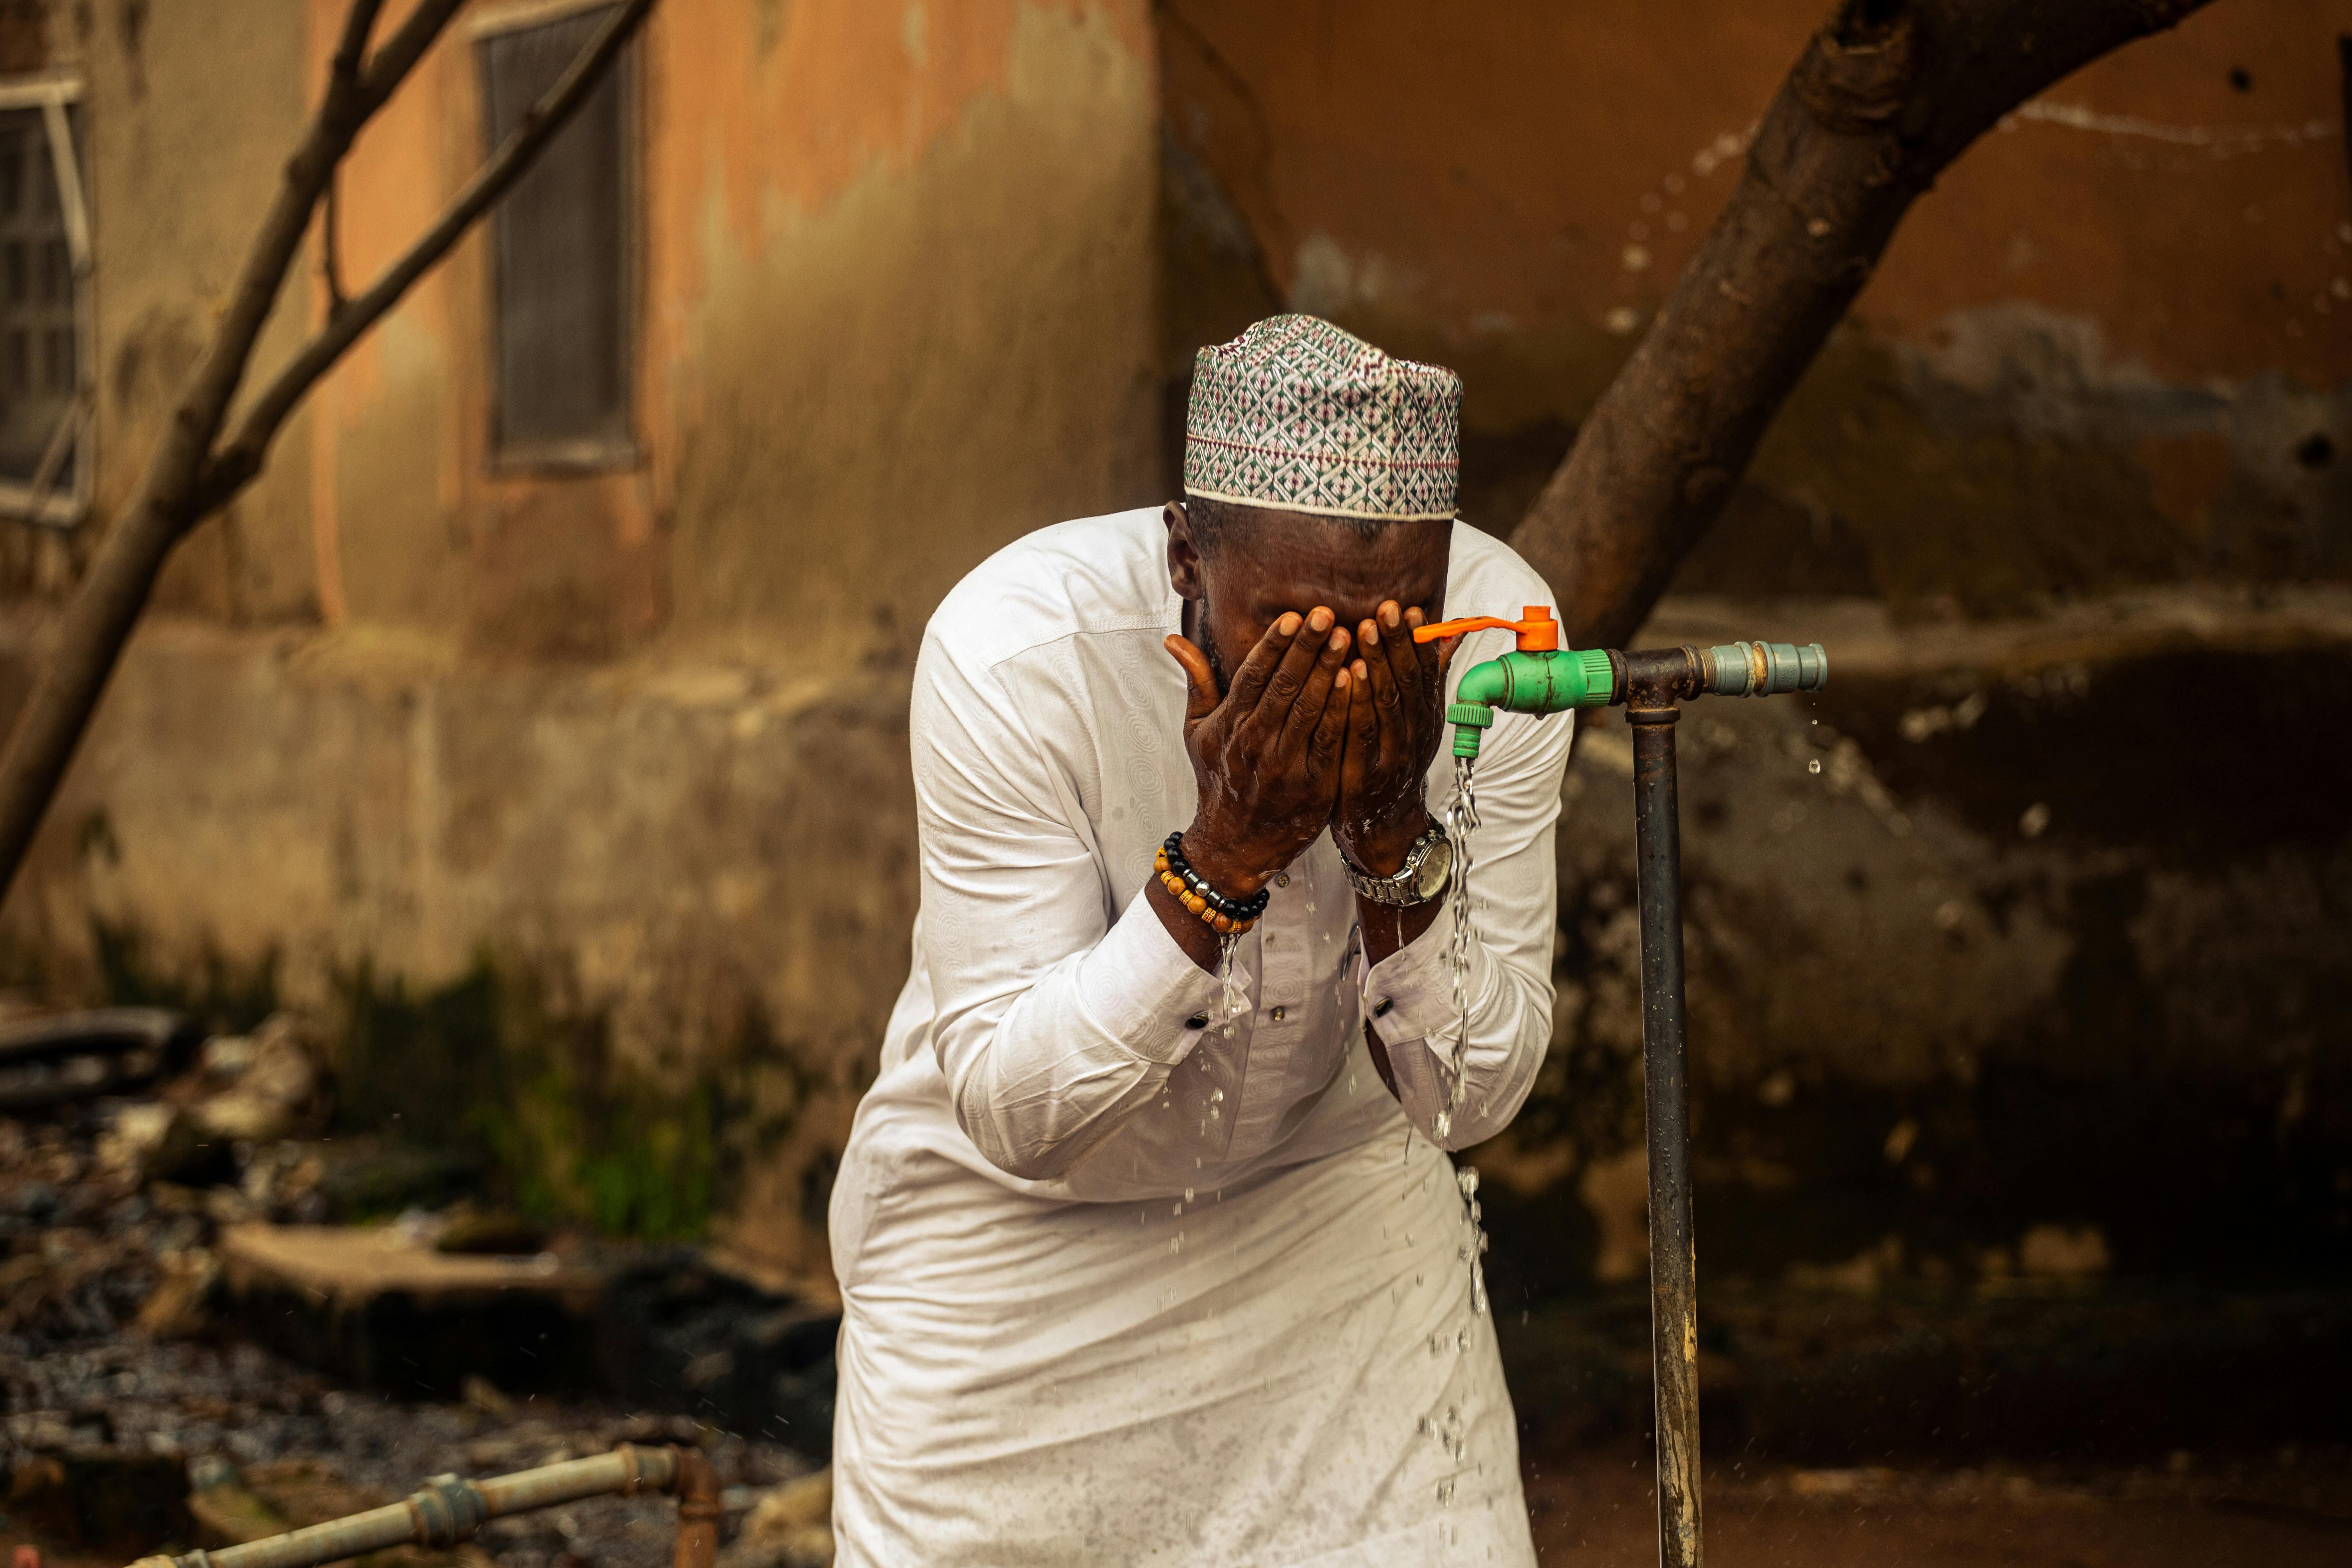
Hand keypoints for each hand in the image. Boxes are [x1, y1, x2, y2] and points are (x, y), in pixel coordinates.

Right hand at [1165, 608, 1354, 896]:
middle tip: (1326, 614)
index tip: (1292, 616)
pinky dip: (1342, 710)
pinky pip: (1329, 741)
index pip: (1251, 675)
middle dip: (1305, 648)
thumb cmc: (1219, 777)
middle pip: (1282, 687)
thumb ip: (1196, 682)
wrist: (1235, 843)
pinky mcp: (1312, 784)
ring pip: (1308, 710)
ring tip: (1347, 638)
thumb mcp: (1197, 731)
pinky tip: (1356, 682)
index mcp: (1229, 725)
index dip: (1272, 644)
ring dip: (1328, 671)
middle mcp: (1254, 742)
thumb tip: (1173, 638)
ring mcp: (1283, 765)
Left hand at [1336, 602, 1455, 874]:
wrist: (1384, 828)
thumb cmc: (1393, 762)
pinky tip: (1345, 675)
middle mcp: (1415, 732)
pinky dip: (1355, 701)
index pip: (1425, 672)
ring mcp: (1393, 754)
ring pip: (1387, 703)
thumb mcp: (1416, 722)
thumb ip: (1428, 679)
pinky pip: (1362, 732)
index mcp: (1426, 717)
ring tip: (1363, 629)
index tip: (1410, 609)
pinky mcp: (1366, 773)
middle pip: (1408, 682)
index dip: (1419, 641)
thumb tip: (1450, 634)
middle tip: (1385, 608)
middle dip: (1396, 643)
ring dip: (1376, 664)